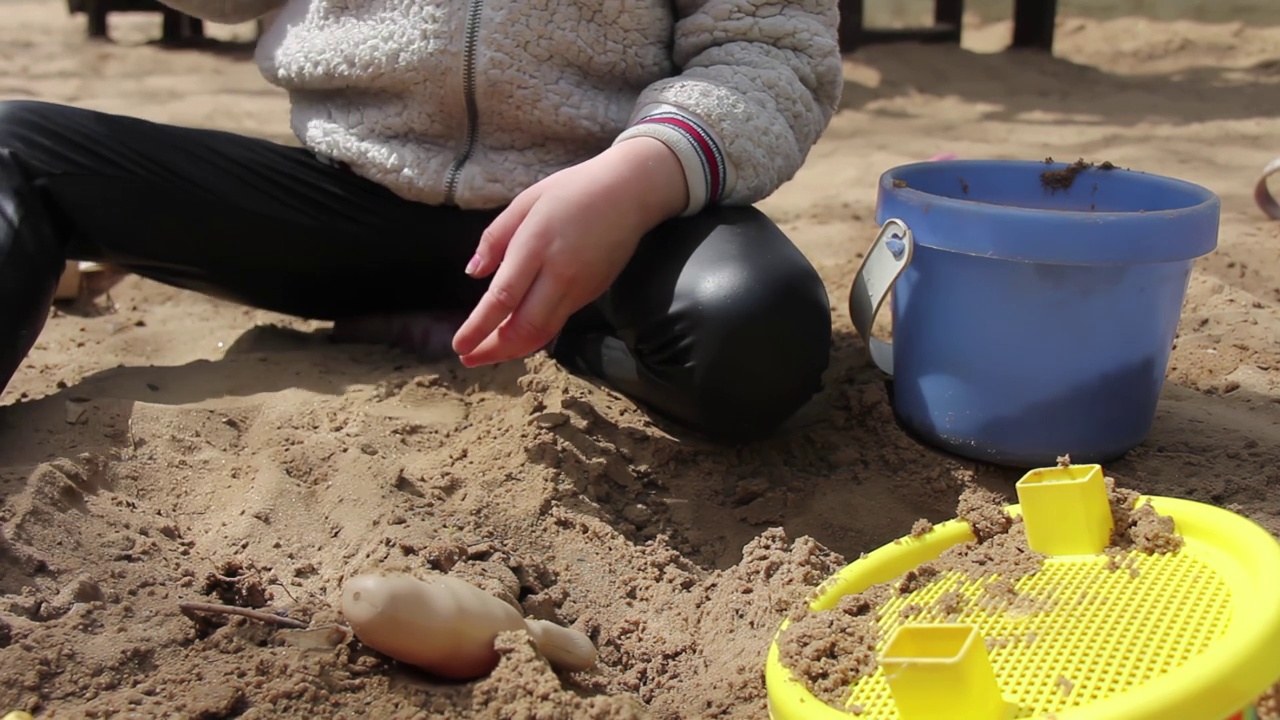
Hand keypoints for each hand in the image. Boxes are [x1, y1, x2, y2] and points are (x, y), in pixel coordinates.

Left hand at [451, 137, 687, 366]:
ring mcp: (578, 289)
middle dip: (493, 349)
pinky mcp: (590, 295)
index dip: (479, 327)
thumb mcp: (526, 201)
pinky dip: (533, 337)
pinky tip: (515, 336)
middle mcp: (558, 275)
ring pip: (542, 333)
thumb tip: (472, 273)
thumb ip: (496, 238)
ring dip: (513, 350)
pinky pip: (556, 324)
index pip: (502, 298)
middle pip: (523, 327)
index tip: (459, 345)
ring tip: (487, 354)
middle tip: (467, 358)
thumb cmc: (574, 190)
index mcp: (536, 246)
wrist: (630, 193)